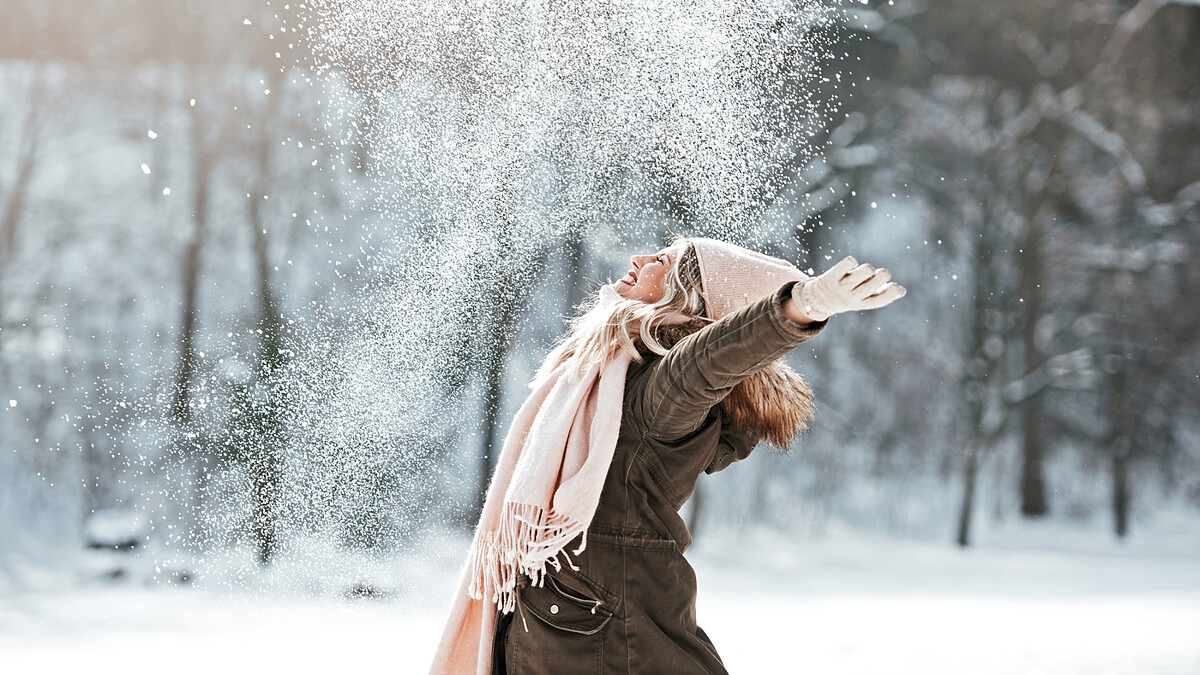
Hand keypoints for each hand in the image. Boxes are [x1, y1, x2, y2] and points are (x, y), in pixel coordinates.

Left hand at [792, 256, 906, 321]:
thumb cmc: (846, 297)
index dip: (890, 294)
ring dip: (868, 269)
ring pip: (862, 273)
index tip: (897, 287)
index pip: (878, 301)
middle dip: (881, 276)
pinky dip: (851, 262)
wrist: (817, 300)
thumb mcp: (862, 300)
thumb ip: (881, 295)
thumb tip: (901, 291)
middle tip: (880, 274)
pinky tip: (851, 263)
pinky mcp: (831, 277)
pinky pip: (845, 266)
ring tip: (865, 271)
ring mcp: (842, 286)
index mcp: (861, 303)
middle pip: (872, 284)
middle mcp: (851, 296)